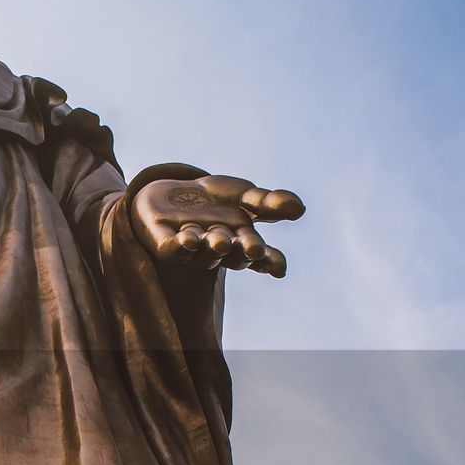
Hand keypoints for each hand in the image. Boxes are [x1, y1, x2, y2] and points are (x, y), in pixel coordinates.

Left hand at [131, 175, 304, 276]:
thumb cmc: (211, 201)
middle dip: (243, 251)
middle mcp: (217, 250)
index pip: (259, 257)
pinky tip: (187, 240)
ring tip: (221, 240)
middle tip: (253, 248)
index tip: (280, 268)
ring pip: (203, 253)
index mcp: (240, 242)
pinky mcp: (163, 243)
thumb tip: (301, 209)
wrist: (164, 195)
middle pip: (232, 256)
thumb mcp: (243, 195)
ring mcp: (190, 248)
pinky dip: (179, 246)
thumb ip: (267, 203)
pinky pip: (171, 250)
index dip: (269, 262)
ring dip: (213, 246)